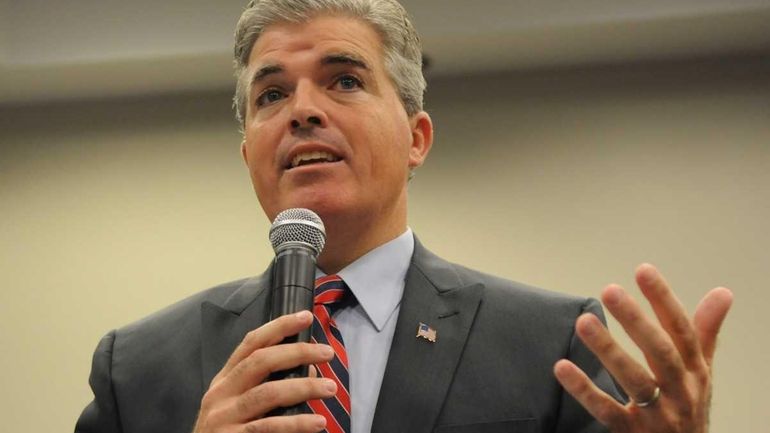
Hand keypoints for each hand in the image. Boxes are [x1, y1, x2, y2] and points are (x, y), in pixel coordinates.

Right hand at [193, 310, 335, 432]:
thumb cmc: (228, 432)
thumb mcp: (241, 405)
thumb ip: (269, 385)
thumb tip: (309, 371)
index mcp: (224, 380)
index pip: (251, 343)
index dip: (278, 327)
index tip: (305, 316)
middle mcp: (221, 394)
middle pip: (260, 361)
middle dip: (297, 352)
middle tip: (327, 353)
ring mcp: (224, 417)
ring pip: (268, 393)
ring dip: (304, 388)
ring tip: (330, 389)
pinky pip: (269, 427)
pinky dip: (296, 424)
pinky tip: (317, 423)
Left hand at [554, 264, 732, 432]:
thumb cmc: (689, 408)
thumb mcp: (701, 371)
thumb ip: (705, 332)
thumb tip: (723, 292)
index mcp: (694, 371)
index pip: (681, 330)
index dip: (664, 299)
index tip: (643, 270)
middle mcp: (680, 391)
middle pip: (660, 352)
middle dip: (636, 321)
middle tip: (610, 291)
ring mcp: (657, 414)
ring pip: (634, 380)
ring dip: (608, 350)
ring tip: (583, 322)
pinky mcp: (632, 432)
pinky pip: (607, 411)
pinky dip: (584, 390)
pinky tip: (562, 367)